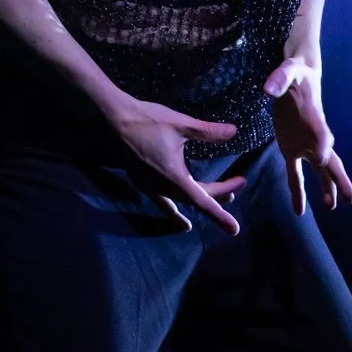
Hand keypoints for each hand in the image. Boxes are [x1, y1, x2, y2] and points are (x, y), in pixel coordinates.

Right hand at [103, 95, 244, 234]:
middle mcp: (164, 188)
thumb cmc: (148, 121)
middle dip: (218, 195)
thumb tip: (234, 132)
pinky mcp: (142, 182)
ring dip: (200, 202)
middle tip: (237, 184)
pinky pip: (162, 202)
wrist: (114, 120)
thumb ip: (209, 132)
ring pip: (181, 202)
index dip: (221, 216)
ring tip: (218, 202)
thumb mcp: (182, 125)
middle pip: (196, 199)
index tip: (234, 230)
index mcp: (175, 178)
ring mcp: (151, 187)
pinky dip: (172, 211)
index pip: (204, 202)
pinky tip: (177, 214)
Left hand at [264, 57, 351, 215]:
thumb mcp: (288, 71)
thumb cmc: (296, 73)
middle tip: (350, 198)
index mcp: (315, 118)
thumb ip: (280, 78)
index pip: (321, 135)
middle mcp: (314, 136)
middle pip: (331, 161)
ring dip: (325, 189)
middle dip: (339, 179)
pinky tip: (299, 211)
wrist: (298, 76)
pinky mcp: (291, 149)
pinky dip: (297, 192)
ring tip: (331, 208)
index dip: (323, 146)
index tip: (324, 159)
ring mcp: (305, 145)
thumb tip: (268, 88)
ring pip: (319, 172)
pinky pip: (295, 174)